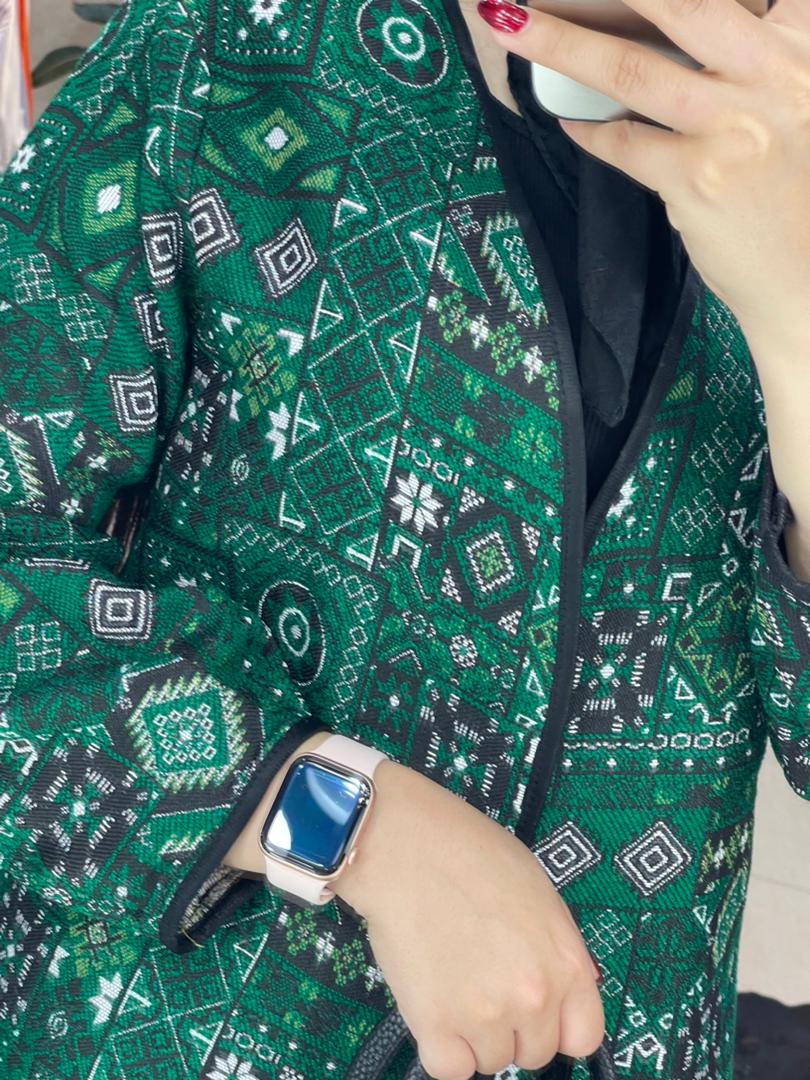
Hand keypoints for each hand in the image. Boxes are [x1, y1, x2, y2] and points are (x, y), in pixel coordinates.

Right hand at [336, 760, 603, 1079]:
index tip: (538, 1014)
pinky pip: (449, 1068)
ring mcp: (486, 1015)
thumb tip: (564, 985)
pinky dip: (441, 1046)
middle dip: (512, 1026)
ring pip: (490, 1060)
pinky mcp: (436, 1025)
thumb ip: (556, 948)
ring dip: (473, 1033)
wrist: (408, 846)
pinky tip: (435, 1003)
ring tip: (453, 978)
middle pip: (534, 1052)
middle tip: (484, 982)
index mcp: (566, 962)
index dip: (557, 1025)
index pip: (583, 1037)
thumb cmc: (467, 853)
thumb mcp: (538, 892)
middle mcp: (534, 996)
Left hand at [476, 0, 809, 349]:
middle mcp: (775, 74)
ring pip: (631, 68)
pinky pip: (625, 143)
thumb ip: (763, 62)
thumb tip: (694, 35)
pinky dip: (590, 132)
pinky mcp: (698, 179)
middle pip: (684, 3)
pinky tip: (570, 122)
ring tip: (508, 23)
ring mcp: (733, 126)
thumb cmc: (805, 193)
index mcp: (806, 47)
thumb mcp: (804, 104)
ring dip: (557, 42)